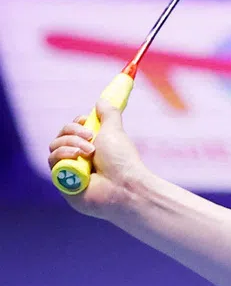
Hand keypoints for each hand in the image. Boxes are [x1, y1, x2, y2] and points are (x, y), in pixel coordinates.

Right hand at [47, 98, 147, 217]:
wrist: (122, 185)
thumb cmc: (121, 160)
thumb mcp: (114, 131)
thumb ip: (108, 114)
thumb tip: (101, 100)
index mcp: (91, 145)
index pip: (71, 130)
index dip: (75, 123)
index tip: (86, 120)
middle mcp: (78, 157)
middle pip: (60, 136)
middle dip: (73, 132)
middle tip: (91, 138)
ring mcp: (69, 170)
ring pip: (53, 147)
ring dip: (71, 144)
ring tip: (89, 152)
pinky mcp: (61, 182)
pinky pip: (52, 162)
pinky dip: (63, 156)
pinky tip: (77, 158)